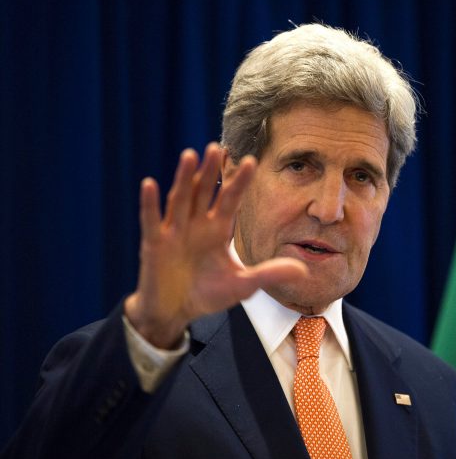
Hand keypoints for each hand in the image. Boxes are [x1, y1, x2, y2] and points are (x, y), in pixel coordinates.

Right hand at [125, 143, 307, 348]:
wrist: (175, 312)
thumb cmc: (207, 294)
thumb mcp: (242, 285)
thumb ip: (269, 274)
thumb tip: (303, 270)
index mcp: (217, 230)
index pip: (230, 201)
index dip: (239, 182)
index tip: (251, 161)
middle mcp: (196, 225)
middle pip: (204, 192)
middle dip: (211, 171)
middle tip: (219, 147)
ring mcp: (173, 232)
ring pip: (180, 199)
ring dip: (184, 178)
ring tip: (191, 155)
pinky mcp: (154, 244)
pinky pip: (151, 221)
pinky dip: (150, 204)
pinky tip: (149, 184)